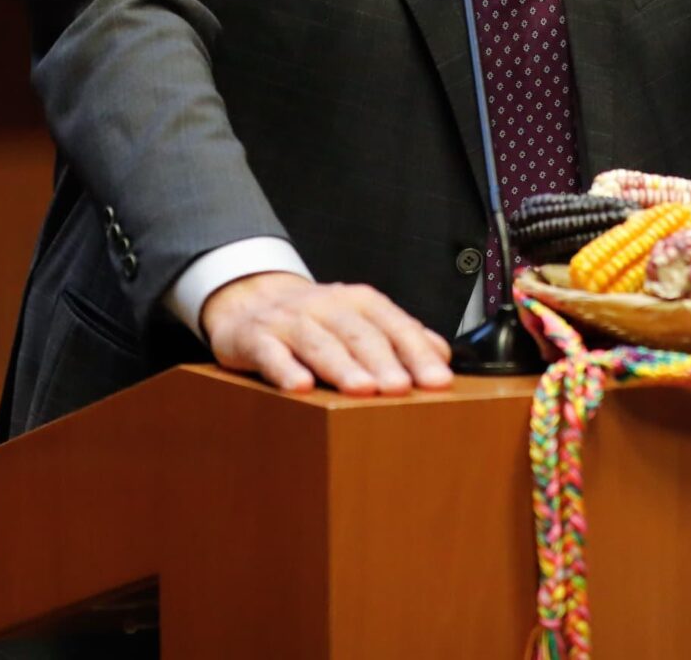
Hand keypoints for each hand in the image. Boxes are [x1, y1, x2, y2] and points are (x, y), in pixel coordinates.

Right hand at [198, 272, 453, 395]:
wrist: (248, 299)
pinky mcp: (255, 338)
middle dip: (382, 361)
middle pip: (359, 333)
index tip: (438, 380)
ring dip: (342, 367)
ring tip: (362, 390)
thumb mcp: (359, 319)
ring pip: (319, 342)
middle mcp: (326, 306)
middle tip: (401, 389)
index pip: (394, 324)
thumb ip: (399, 336)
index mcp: (358, 302)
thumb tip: (442, 355)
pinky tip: (300, 387)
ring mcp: (289, 321)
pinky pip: (270, 353)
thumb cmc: (315, 319)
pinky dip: (285, 369)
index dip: (417, 352)